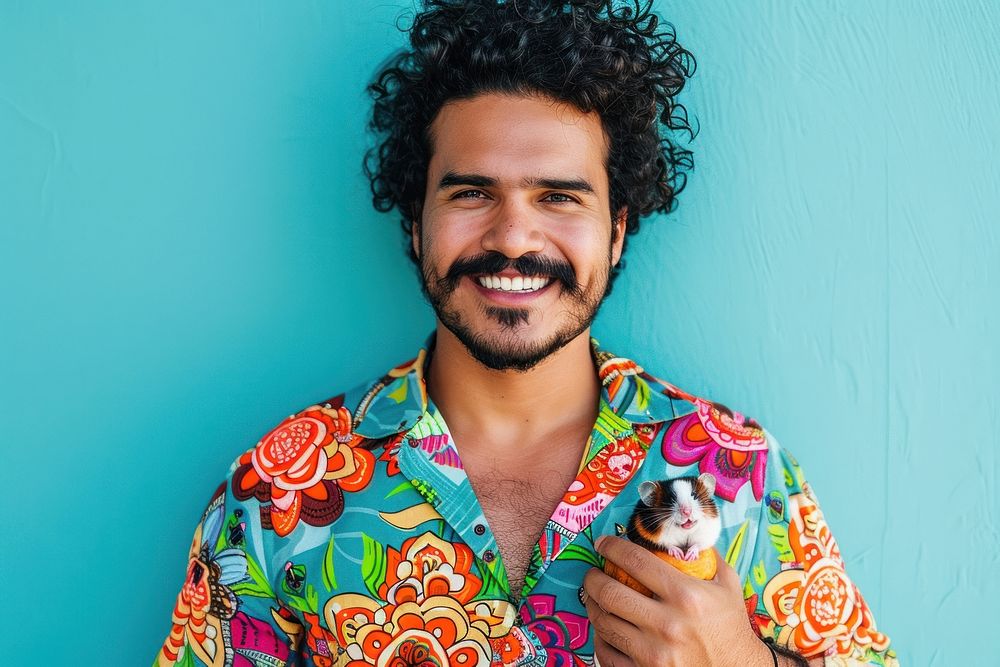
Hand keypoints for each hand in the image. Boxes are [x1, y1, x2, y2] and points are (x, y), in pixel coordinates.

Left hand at [583, 536, 772, 666]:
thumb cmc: (731, 628)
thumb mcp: (727, 586)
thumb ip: (705, 556)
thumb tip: (681, 532)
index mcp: (686, 596)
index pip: (636, 561)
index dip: (612, 548)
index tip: (602, 544)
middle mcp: (667, 624)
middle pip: (610, 593)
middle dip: (592, 578)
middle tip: (592, 573)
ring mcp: (653, 653)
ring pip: (604, 623)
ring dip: (593, 606)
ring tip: (594, 597)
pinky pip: (607, 654)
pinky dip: (600, 638)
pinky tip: (604, 627)